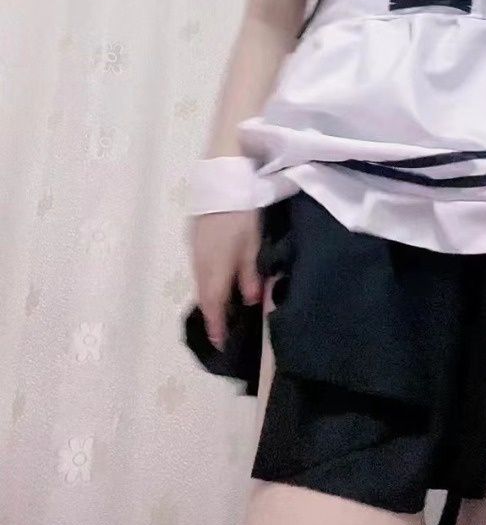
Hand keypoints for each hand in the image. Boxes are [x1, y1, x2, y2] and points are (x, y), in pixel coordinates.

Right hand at [188, 209, 261, 350]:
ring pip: (200, 282)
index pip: (213, 305)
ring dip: (209, 297)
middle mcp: (199, 264)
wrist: (220, 180)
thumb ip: (249, 274)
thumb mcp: (253, 244)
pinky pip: (198, 269)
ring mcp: (194, 251)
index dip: (217, 326)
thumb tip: (249, 299)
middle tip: (222, 330)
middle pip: (204, 296)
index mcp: (215, 269)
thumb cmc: (241, 213)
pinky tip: (217, 281)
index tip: (220, 344)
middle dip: (212, 315)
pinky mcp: (193, 240)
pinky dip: (207, 281)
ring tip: (222, 308)